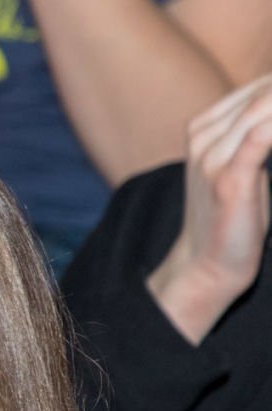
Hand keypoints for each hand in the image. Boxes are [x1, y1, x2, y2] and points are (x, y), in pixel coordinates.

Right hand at [146, 75, 271, 343]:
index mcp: (205, 128)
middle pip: (264, 93)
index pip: (260, 87)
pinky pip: (262, 137)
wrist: (208, 265)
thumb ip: (262, 134)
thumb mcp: (247, 163)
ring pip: (264, 108)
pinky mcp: (228, 180)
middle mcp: (205, 138)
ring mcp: (212, 158)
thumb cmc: (236, 214)